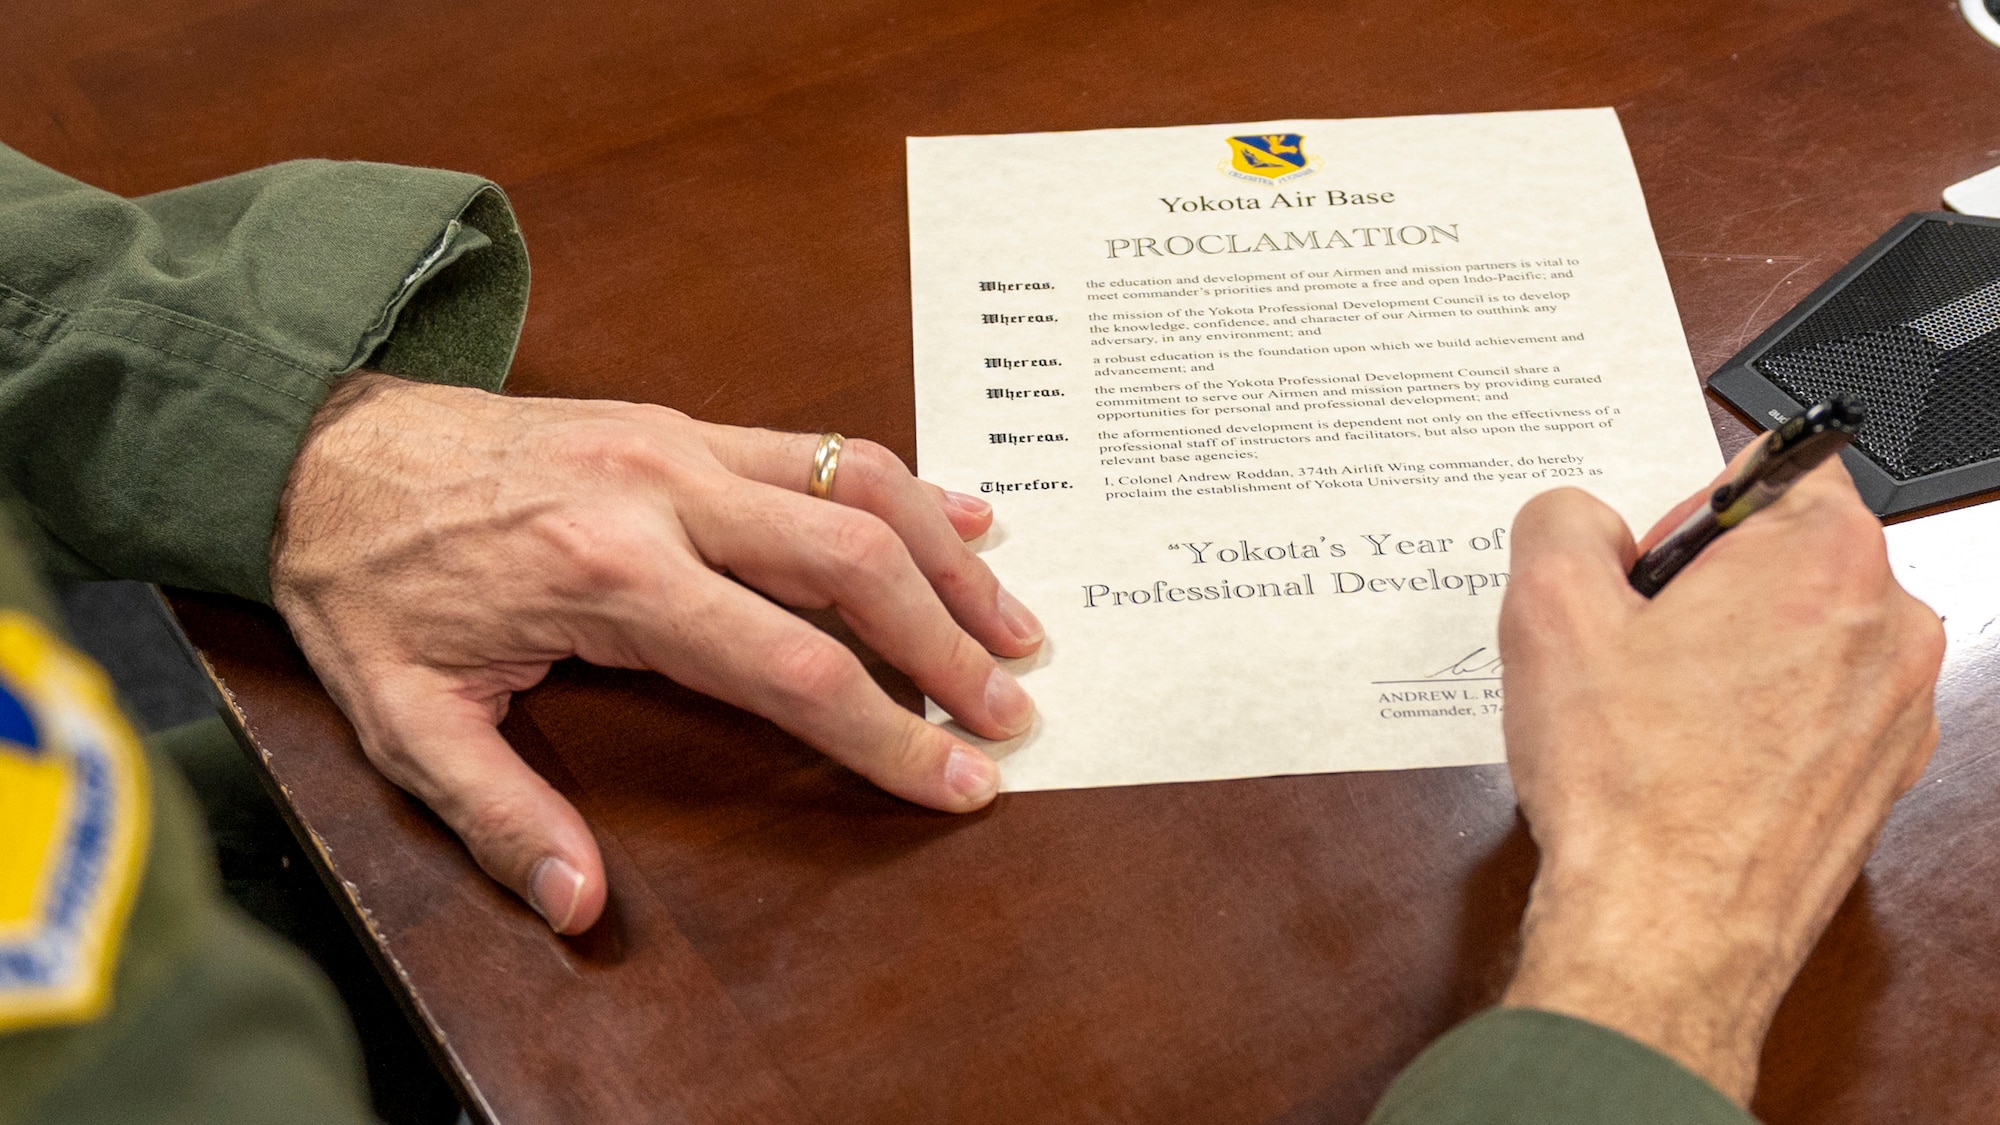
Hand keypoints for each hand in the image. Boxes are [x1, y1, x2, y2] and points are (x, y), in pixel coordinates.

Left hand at [270, 373, 1042, 933]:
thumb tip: (581, 905)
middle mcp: (665, 494)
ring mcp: (682, 443)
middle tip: (1011, 711)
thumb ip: (500, 813)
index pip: (793, 668)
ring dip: (948, 559)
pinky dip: (901, 486)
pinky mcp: (683, 421)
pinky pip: (819, 444)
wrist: (320, 448)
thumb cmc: (368, 583)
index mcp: (608, 575)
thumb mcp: (404, 720)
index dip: (890, 735)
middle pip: (853, 566)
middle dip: (950, 646)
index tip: (958, 781)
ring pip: (856, 487)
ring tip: (1012, 624)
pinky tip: (959, 519)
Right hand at [1496, 457, 1942, 1102]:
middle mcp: (1889, 624)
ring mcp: (1898, 708)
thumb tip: (1584, 522)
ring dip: (1728, 654)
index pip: (1769, 466)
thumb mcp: (1547, 611)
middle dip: (1705, 584)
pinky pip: (1813, 707)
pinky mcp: (1882, 775)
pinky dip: (1755, 718)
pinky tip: (1688, 759)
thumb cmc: (1630, 789)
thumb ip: (1562, 522)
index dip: (1685, 509)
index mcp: (1825, 557)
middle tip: (1634, 645)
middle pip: (1786, 553)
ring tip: (1654, 713)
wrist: (1665, 933)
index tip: (1646, 568)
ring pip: (1799, 633)